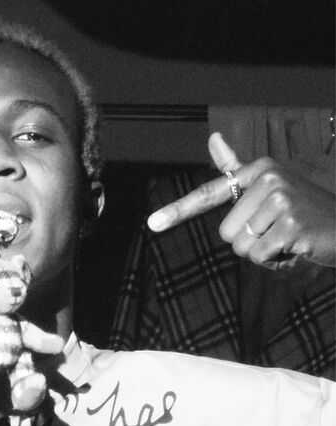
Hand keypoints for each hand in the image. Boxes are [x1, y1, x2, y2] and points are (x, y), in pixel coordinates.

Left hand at [147, 132, 334, 269]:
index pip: (210, 193)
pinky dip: (274, 259)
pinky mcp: (291, 225)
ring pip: (241, 246)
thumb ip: (236, 167)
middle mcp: (269, 179)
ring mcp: (281, 201)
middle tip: (276, 229)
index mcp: (259, 170)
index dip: (178, 211)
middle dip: (248, 239)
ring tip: (285, 236)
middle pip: (226, 232)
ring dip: (261, 250)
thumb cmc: (302, 209)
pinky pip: (258, 255)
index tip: (152, 223)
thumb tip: (213, 138)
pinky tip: (293, 245)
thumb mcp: (269, 185)